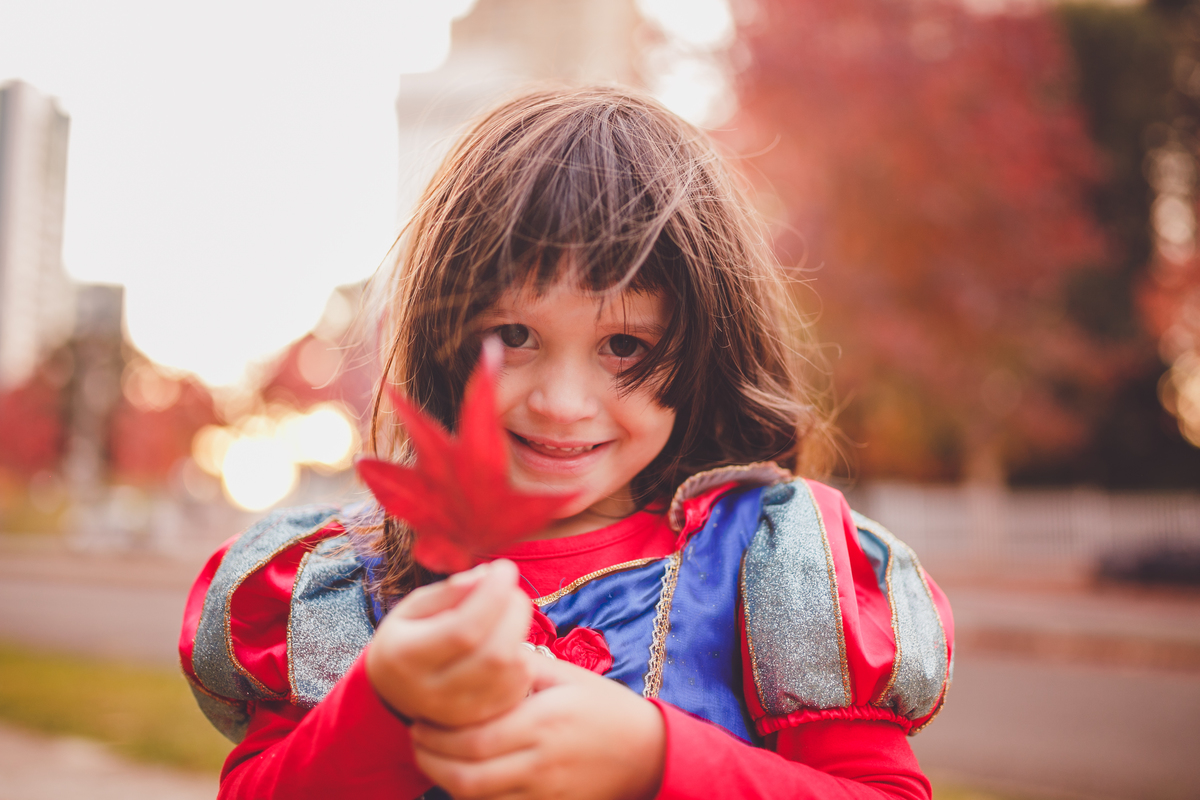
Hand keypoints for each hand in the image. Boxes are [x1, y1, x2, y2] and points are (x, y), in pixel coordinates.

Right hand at [366, 559, 533, 727]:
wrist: (394, 693)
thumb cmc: (407, 639)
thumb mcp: (413, 608)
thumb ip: (448, 592)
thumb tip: (487, 575)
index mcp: (406, 658)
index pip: (463, 630)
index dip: (492, 596)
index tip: (504, 569)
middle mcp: (432, 693)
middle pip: (495, 654)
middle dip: (514, 612)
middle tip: (510, 590)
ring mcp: (458, 714)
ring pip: (512, 673)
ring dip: (520, 633)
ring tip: (508, 614)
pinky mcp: (480, 722)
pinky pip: (517, 689)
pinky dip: (521, 659)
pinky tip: (508, 643)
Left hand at [410, 656, 665, 799]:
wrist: (645, 752)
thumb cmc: (603, 706)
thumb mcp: (566, 675)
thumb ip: (521, 666)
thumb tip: (478, 650)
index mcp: (542, 722)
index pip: (473, 739)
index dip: (437, 737)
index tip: (418, 721)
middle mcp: (540, 762)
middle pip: (467, 777)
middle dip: (431, 761)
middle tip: (416, 741)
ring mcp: (544, 791)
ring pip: (479, 799)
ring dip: (447, 781)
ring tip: (433, 758)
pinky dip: (473, 796)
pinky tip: (463, 776)